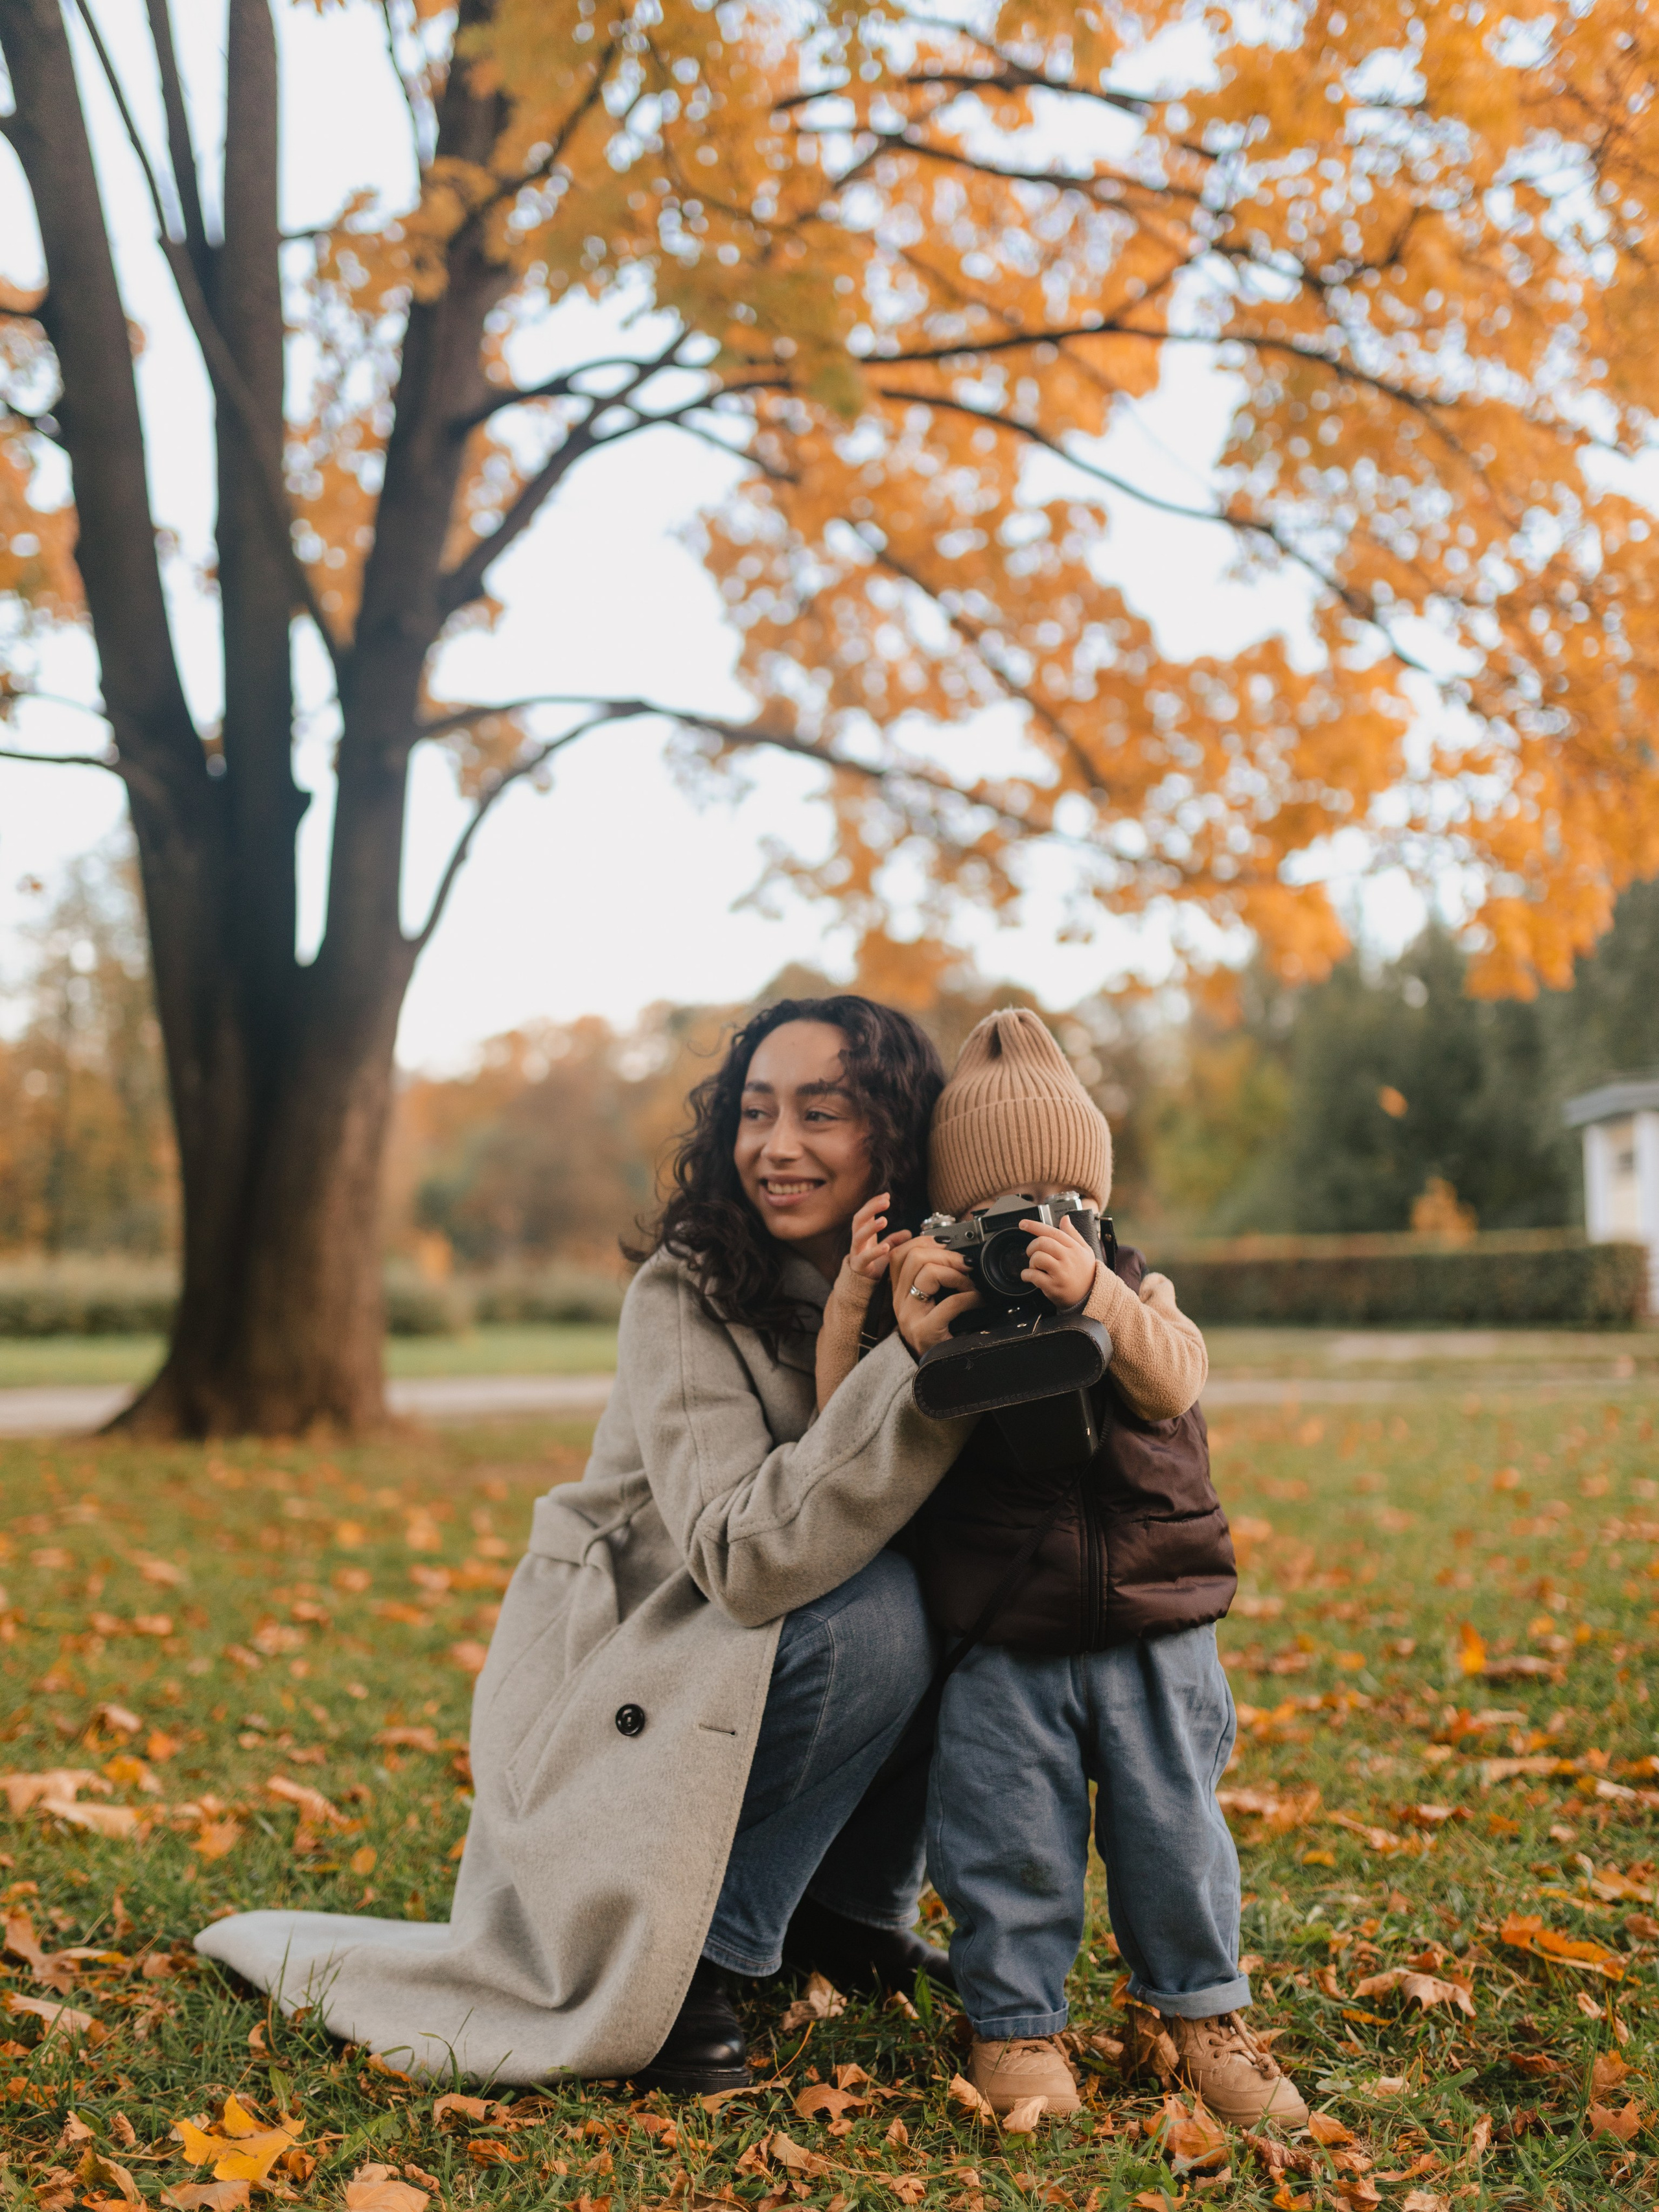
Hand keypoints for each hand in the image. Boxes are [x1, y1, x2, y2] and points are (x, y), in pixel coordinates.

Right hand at [847, 1191, 911, 1282]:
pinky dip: (875, 1252)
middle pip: (858, 1220)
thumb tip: (909, 1232)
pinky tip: (885, 1247)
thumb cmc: (874, 1263)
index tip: (886, 1195)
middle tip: (885, 1202)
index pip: (865, 1213)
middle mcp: (857, 1240)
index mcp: (863, 1233)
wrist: (864, 1285)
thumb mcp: (887, 1249)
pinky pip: (864, 1258)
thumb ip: (895, 1240)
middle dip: (870, 1209)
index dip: (873, 1203)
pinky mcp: (859, 1266)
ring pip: (858, 1237)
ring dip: (871, 1227)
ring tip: (884, 1220)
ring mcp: (856, 1253)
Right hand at [893, 1236, 980, 1355]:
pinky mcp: (926, 1331)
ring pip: (928, 1273)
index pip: (899, 1253)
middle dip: (947, 1256)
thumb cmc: (937, 1334)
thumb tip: (951, 1252)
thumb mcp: (927, 1304)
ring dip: (957, 1274)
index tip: (947, 1247)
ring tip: (971, 1284)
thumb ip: (931, 1280)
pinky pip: (949, 1303)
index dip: (924, 1241)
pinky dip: (970, 1297)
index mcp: (899, 1292)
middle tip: (967, 1266)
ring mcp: (910, 1316)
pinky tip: (979, 1301)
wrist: (934, 1372)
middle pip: (914, 1257)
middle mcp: (900, 1302)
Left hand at [1020, 1214, 1097, 1308]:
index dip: (1035, 1226)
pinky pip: (1033, 1276)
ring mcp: (1061, 1272)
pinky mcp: (1053, 1286)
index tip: (1023, 1224)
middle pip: (1042, 1243)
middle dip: (1032, 1247)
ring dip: (1031, 1262)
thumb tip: (1065, 1218)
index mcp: (1074, 1247)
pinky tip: (1030, 1276)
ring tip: (1036, 1268)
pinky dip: (1026, 1275)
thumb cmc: (1086, 1273)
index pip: (1052, 1232)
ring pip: (1037, 1258)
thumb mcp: (1085, 1250)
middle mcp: (1068, 1258)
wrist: (1091, 1296)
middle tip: (1032, 1253)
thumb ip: (1073, 1234)